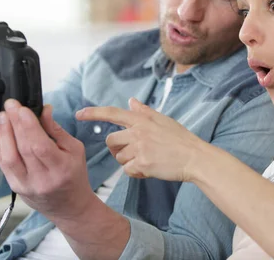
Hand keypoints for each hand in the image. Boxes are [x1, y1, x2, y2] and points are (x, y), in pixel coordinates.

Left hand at [0, 99, 93, 219]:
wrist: (70, 207)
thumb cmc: (74, 175)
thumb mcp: (75, 150)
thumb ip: (57, 130)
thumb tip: (43, 109)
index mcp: (61, 168)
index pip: (40, 146)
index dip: (29, 126)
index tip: (21, 108)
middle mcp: (42, 179)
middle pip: (23, 149)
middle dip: (15, 124)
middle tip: (9, 105)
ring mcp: (26, 185)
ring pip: (9, 158)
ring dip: (3, 134)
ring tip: (0, 115)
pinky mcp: (15, 187)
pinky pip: (2, 164)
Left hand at [76, 98, 205, 181]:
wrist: (194, 157)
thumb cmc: (180, 139)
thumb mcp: (163, 120)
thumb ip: (144, 112)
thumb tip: (131, 101)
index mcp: (141, 119)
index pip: (112, 113)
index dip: (93, 113)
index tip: (79, 113)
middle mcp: (138, 131)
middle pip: (111, 141)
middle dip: (117, 149)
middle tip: (133, 154)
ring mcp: (139, 148)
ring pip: (119, 158)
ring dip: (130, 162)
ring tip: (148, 160)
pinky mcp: (142, 164)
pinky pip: (128, 171)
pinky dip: (137, 173)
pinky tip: (150, 169)